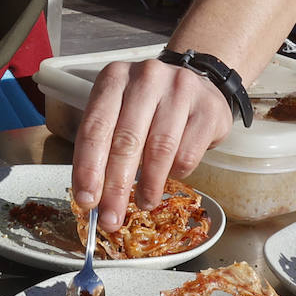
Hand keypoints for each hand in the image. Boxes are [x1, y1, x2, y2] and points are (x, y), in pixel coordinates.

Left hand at [70, 58, 232, 231]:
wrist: (199, 84)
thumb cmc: (149, 105)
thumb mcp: (119, 112)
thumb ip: (103, 146)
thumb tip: (93, 196)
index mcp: (115, 77)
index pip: (95, 127)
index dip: (88, 167)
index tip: (86, 200)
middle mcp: (147, 77)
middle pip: (126, 141)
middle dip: (116, 187)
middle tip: (110, 218)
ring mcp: (181, 90)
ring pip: (159, 149)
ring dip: (148, 186)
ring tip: (143, 203)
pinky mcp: (209, 109)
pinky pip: (187, 154)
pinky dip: (175, 173)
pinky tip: (169, 176)